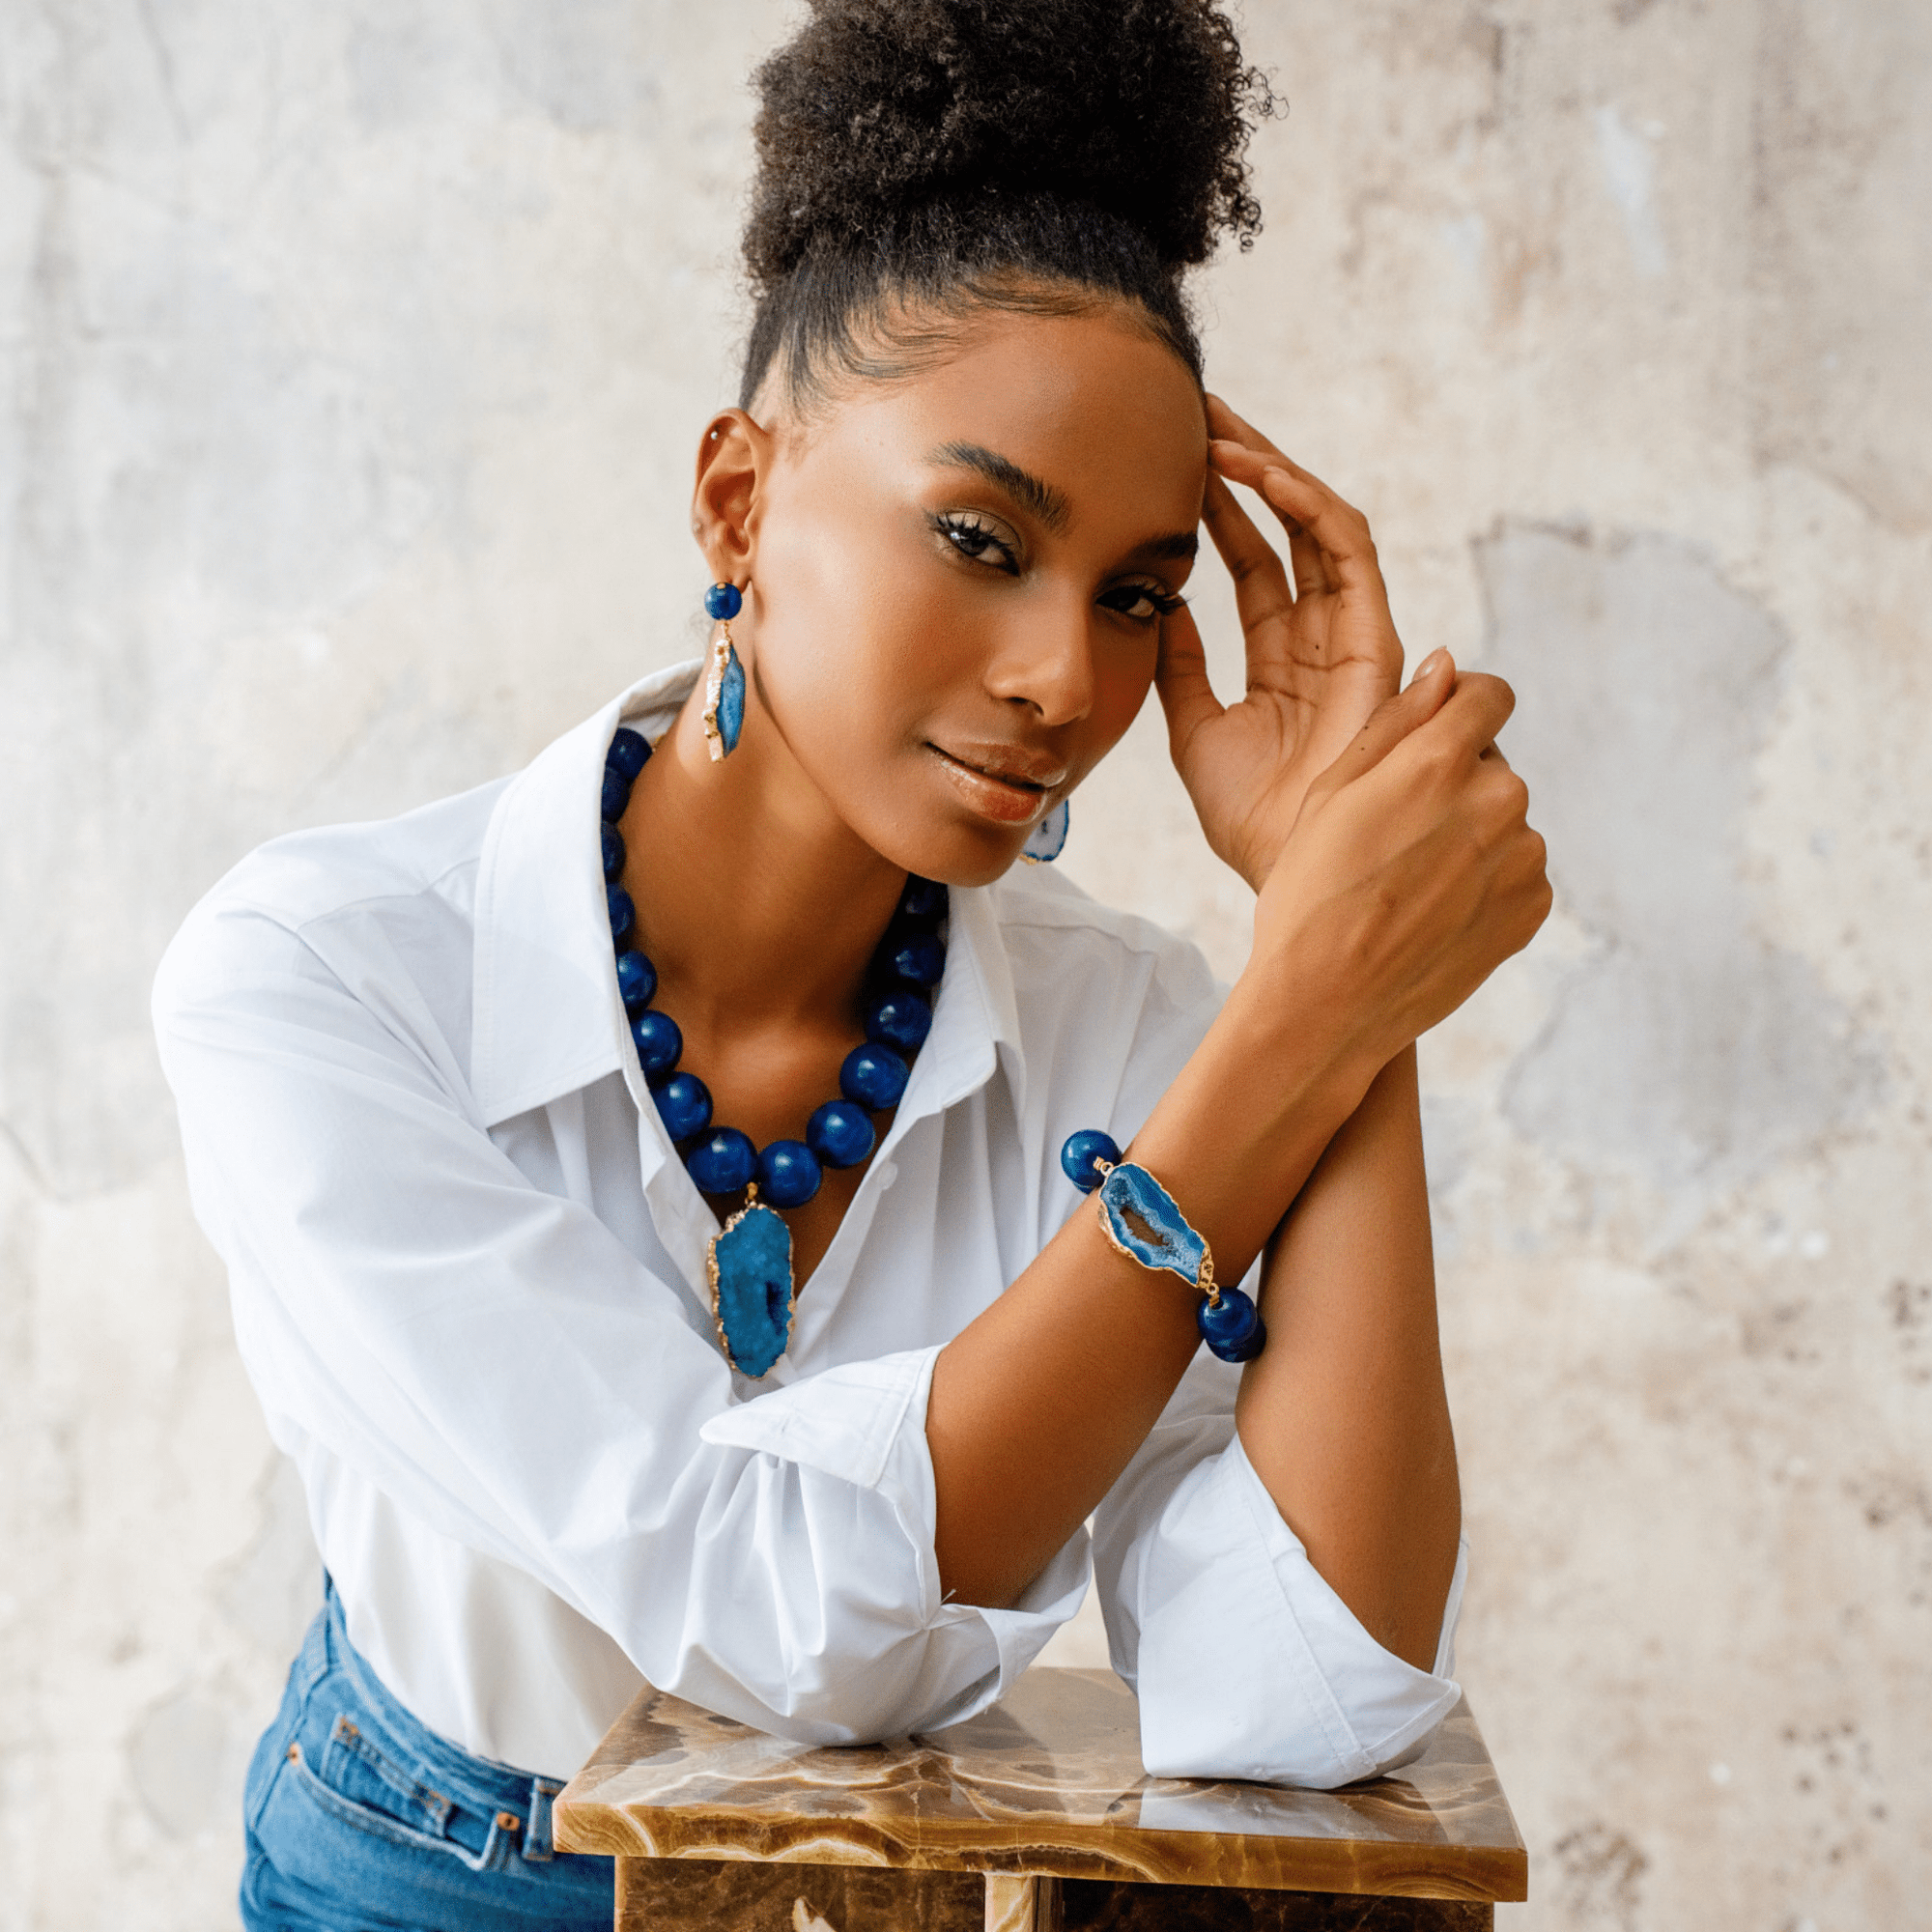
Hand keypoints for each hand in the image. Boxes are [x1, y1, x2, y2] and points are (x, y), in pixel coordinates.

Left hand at [1156, 397, 1404, 890]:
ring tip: (1216, 430)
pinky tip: (1258, 470)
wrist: (1296, 869)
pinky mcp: (1376, 638)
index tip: (1166, 464)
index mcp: (1283, 660)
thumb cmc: (1256, 821)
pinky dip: (1305, 502)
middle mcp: (1323, 639)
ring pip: (1317, 526)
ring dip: (1270, 472)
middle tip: (1194, 413)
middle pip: (1286, 532)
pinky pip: (1348, 550)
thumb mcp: (1197, 730)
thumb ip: (1181, 667)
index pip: (1250, 564)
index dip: (1213, 512)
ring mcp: (1353, 636)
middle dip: (1243, 469)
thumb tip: (1156, 600)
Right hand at [1253, 658, 1552, 1062]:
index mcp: (1443, 759)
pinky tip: (1429, 913)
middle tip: (1391, 837)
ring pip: (1501, 821)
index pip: (1489, 693)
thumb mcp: (1329, 794)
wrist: (1327, 1005)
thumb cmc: (1310, 894)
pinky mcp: (1533, 907)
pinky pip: (1512, 871)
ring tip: (1406, 884)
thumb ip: (1396, 721)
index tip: (1430, 735)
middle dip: (1451, 783)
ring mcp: (1525, 858)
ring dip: (1466, 836)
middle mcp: (1500, 798)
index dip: (1459, 706)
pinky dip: (1480, 884)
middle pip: (1489, 763)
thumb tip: (1446, 667)